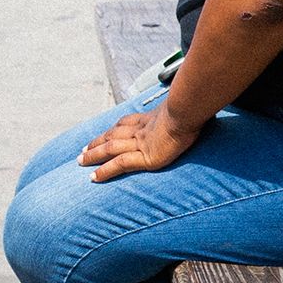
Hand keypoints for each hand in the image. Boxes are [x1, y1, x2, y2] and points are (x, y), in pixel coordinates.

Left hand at [79, 104, 205, 182]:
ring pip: (109, 149)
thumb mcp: (189, 107)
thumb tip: (201, 104)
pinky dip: (105, 171)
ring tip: (80, 161)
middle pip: (113, 135)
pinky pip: (119, 165)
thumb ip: (190, 108)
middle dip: (97, 141)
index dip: (115, 128)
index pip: (127, 123)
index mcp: (151, 118)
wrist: (189, 111)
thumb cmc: (193, 108)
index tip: (108, 131)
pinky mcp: (145, 157)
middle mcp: (141, 129)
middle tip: (83, 148)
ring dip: (93, 154)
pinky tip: (93, 178)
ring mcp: (141, 143)